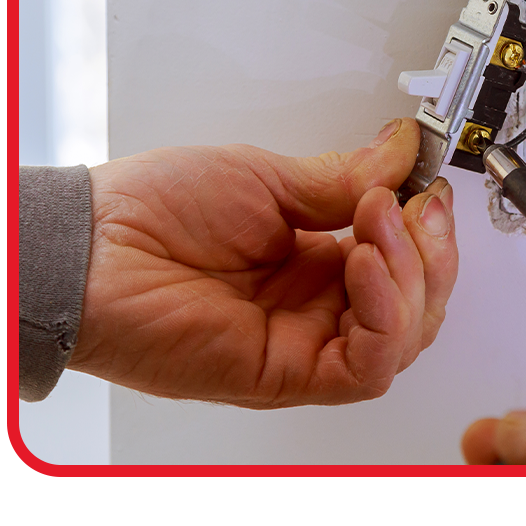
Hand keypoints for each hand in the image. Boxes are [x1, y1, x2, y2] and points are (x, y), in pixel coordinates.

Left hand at [70, 118, 458, 408]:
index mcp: (318, 260)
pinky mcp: (288, 375)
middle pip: (419, 305)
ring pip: (405, 339)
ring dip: (412, 277)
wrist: (93, 248)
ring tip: (378, 221)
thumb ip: (344, 178)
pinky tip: (364, 266)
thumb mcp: (267, 178)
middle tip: (415, 204)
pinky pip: (366, 367)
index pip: (406, 261)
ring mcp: (306, 342)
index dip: (427, 229)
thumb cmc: (154, 211)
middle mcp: (319, 306)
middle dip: (432, 252)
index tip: (428, 186)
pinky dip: (385, 316)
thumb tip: (402, 150)